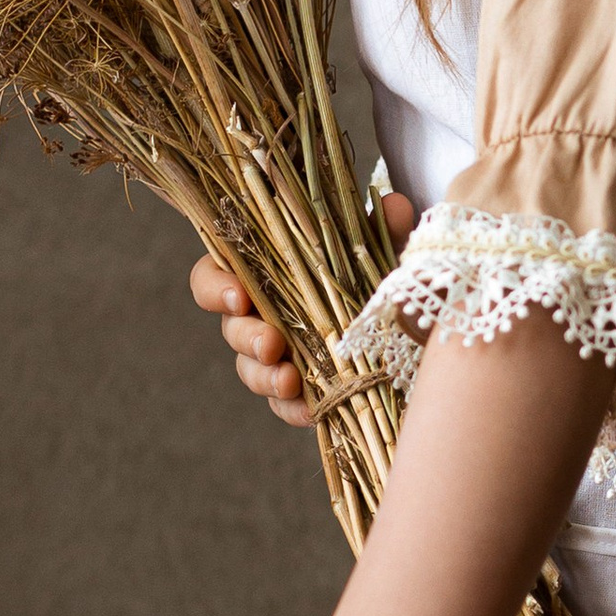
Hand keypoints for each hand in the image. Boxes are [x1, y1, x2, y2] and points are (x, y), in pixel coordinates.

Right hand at [191, 195, 415, 429]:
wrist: (400, 325)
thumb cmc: (371, 274)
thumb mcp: (378, 248)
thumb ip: (381, 229)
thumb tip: (393, 205)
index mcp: (263, 273)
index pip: (215, 275)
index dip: (216, 287)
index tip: (238, 296)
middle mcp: (261, 314)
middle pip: (231, 328)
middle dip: (248, 337)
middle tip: (272, 343)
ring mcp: (276, 355)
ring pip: (251, 369)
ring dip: (265, 376)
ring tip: (290, 380)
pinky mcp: (298, 390)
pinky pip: (284, 405)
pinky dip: (294, 409)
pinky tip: (311, 411)